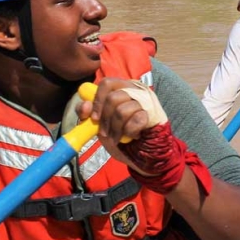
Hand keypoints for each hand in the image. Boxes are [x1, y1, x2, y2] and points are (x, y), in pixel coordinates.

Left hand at [77, 78, 211, 194]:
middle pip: (113, 97)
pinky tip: (133, 137)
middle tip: (106, 133)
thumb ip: (89, 114)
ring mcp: (148, 101)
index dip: (97, 101)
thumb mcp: (101, 125)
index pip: (107, 83)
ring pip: (122, 110)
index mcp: (123, 88)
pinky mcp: (154, 114)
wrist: (144, 156)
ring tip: (119, 137)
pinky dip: (129, 133)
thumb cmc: (123, 137)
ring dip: (116, 129)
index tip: (93, 118)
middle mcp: (137, 90)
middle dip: (105, 120)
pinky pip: (135, 121)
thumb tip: (84, 106)